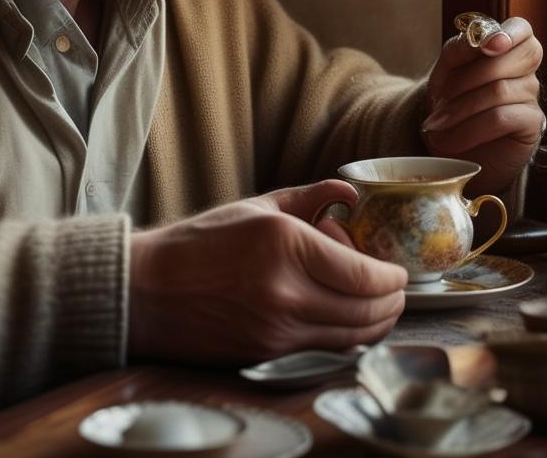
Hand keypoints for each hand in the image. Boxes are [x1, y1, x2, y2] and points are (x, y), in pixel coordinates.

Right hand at [128, 180, 406, 363]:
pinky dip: (347, 336)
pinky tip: (347, 321)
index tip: (398, 270)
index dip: (393, 276)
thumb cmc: (199, 243)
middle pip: (368, 310)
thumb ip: (310, 197)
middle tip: (396, 288)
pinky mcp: (269, 353)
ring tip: (379, 306)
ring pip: (353, 335)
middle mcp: (286, 289)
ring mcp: (278, 328)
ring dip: (377, 322)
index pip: (364, 274)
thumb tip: (350, 192)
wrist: (148, 291)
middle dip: (393, 300)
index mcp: (285, 243)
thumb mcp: (256, 206)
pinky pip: (326, 349)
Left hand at [422, 16, 543, 193]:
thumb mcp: (444, 71)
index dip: (509, 33)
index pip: (521, 30)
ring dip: (459, 109)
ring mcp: (530, 97)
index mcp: (504, 50)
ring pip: (499, 91)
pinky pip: (501, 119)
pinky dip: (468, 129)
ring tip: (437, 124)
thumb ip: (461, 49)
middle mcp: (523, 71)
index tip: (487, 46)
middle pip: (517, 57)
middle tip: (441, 97)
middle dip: (469, 76)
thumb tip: (485, 38)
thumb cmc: (448, 103)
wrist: (446, 146)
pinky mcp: (531, 124)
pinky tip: (449, 140)